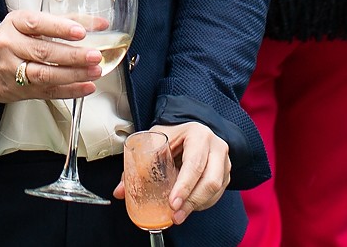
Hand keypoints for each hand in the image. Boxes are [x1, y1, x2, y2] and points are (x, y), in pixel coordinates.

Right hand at [0, 10, 102, 104]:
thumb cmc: (10, 39)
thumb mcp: (28, 23)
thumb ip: (63, 21)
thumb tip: (99, 23)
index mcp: (14, 24)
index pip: (37, 23)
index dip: (59, 28)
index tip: (80, 32)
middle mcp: (11, 46)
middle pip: (43, 52)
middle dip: (72, 55)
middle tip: (94, 55)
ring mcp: (13, 71)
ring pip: (44, 74)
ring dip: (73, 75)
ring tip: (95, 72)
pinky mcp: (20, 91)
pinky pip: (47, 92)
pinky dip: (69, 91)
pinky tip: (85, 87)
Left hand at [112, 122, 231, 223]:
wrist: (189, 131)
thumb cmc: (171, 136)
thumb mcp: (153, 142)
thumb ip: (136, 165)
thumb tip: (120, 191)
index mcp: (198, 134)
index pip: (194, 163)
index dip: (184, 186)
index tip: (172, 203)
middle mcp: (215, 146)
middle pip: (210, 180)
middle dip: (191, 201)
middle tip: (175, 215)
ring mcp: (224, 160)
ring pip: (216, 189)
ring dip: (196, 205)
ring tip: (179, 215)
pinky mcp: (226, 173)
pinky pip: (218, 194)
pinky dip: (202, 203)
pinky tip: (188, 206)